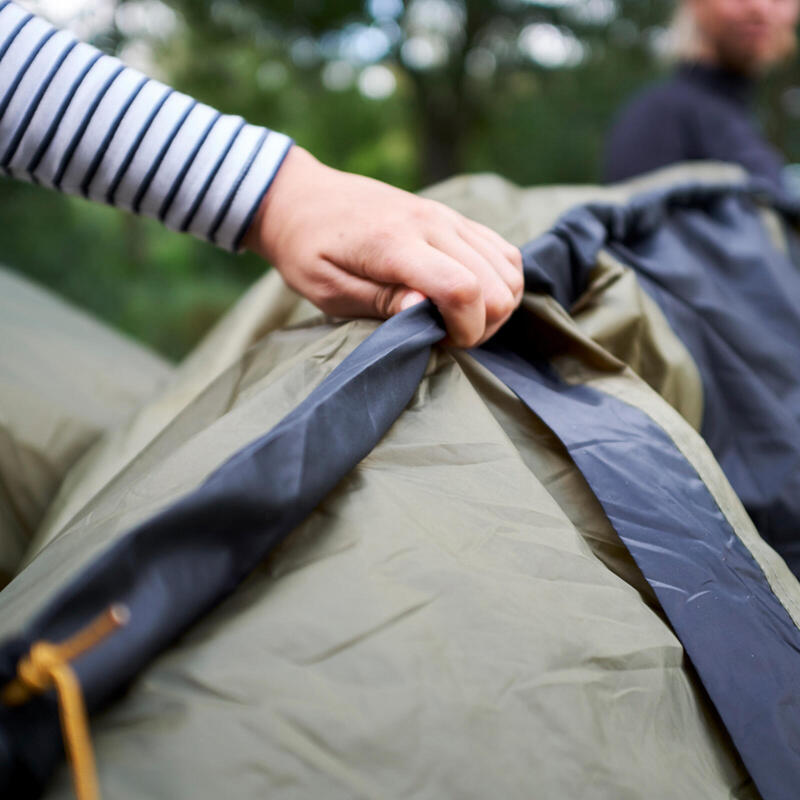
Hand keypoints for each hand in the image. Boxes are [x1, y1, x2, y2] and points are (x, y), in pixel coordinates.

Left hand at [243, 146, 522, 346]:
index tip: (442, 343)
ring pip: (508, 267)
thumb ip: (379, 301)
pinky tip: (471, 296)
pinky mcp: (453, 216)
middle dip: (483, 324)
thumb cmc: (307, 249)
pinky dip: (499, 280)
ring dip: (495, 304)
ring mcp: (447, 215)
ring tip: (459, 319)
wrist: (300, 196)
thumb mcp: (328, 287)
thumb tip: (426, 311)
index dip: (466, 329)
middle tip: (447, 336)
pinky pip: (502, 249)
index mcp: (394, 243)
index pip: (462, 288)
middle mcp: (431, 223)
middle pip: (496, 283)